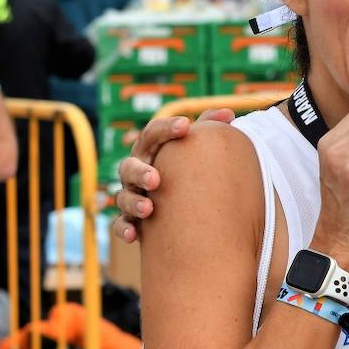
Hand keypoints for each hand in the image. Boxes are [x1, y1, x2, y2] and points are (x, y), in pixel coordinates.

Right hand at [112, 108, 235, 242]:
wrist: (184, 206)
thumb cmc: (189, 169)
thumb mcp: (197, 149)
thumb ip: (210, 127)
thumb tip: (229, 112)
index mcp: (152, 150)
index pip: (152, 134)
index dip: (166, 129)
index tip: (186, 126)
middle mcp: (137, 171)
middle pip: (129, 166)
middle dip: (140, 172)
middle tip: (156, 179)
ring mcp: (132, 196)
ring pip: (123, 197)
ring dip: (134, 202)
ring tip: (149, 209)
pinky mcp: (131, 220)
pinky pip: (120, 225)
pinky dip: (124, 229)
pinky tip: (135, 235)